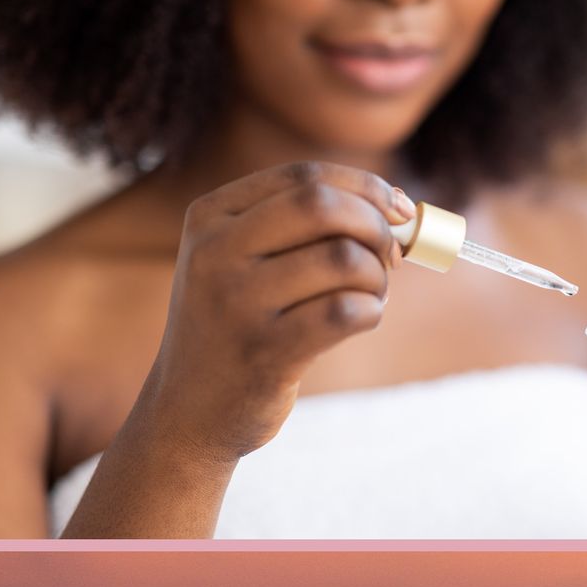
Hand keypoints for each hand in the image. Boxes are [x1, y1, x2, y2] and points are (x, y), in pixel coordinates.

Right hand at [136, 161, 416, 464]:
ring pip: (343, 259)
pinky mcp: (264, 353)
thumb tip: (400, 206)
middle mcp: (215, 253)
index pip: (303, 176)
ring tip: (370, 295)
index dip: (364, 187)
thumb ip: (308, 226)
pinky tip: (362, 319)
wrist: (186, 411)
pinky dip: (372, 311)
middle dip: (375, 226)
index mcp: (210, 217)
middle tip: (390, 256)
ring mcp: (236, 304)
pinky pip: (347, 311)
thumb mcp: (243, 261)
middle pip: (323, 205)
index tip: (397, 210)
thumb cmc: (237, 324)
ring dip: (377, 277)